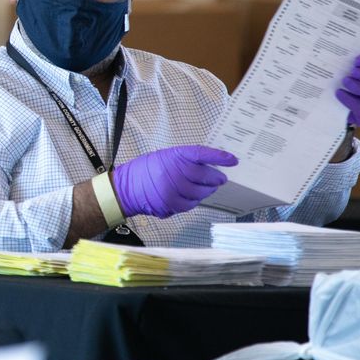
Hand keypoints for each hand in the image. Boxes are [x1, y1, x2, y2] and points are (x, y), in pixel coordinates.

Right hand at [112, 145, 237, 217]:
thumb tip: (209, 166)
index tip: (233, 160)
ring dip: (207, 191)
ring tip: (207, 188)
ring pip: (201, 193)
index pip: (201, 154)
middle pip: (206, 176)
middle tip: (221, 178)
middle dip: (216, 178)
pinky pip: (191, 204)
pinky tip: (191, 197)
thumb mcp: (165, 157)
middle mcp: (175, 172)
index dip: (219, 157)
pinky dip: (195, 201)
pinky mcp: (171, 204)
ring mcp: (173, 190)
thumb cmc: (147, 170)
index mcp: (174, 156)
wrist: (126, 187)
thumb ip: (185, 161)